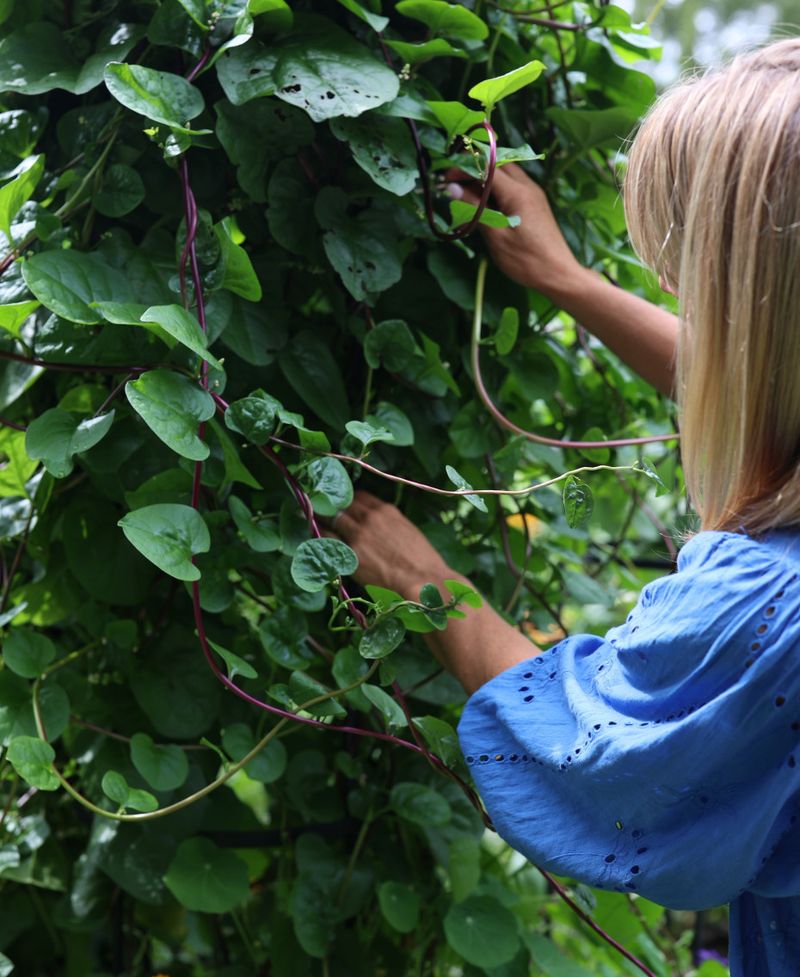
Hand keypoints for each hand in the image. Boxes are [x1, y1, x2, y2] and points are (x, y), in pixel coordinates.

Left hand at [321, 490, 450, 597]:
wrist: (424, 580)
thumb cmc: (422, 560)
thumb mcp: (407, 531)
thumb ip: (388, 524)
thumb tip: (376, 526)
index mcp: (386, 510)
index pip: (358, 496)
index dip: (347, 500)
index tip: (341, 503)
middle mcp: (369, 518)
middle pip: (341, 505)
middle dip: (330, 506)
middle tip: (319, 508)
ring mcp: (357, 535)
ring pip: (331, 520)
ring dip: (321, 519)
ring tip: (312, 519)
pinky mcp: (350, 555)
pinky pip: (328, 542)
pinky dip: (321, 538)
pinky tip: (315, 538)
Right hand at [446, 163, 584, 297]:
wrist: (557, 274)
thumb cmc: (525, 259)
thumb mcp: (496, 236)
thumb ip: (475, 209)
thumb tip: (453, 189)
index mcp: (518, 192)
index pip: (487, 167)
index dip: (465, 168)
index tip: (446, 177)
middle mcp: (528, 187)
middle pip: (498, 165)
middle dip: (475, 169)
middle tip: (455, 184)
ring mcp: (533, 195)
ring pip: (506, 175)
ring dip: (485, 180)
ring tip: (466, 197)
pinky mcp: (534, 205)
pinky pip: (513, 188)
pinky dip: (496, 191)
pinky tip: (484, 207)